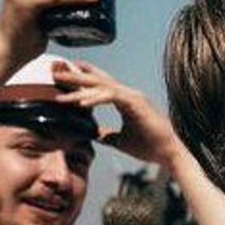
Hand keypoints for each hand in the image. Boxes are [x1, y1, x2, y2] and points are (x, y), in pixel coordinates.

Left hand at [51, 60, 182, 168]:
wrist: (169, 153)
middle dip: (77, 75)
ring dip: (80, 86)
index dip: (85, 77)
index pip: (103, 84)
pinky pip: (111, 96)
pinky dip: (95, 98)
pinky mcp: (136, 103)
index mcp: (127, 101)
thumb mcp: (120, 140)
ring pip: (102, 86)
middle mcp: (130, 95)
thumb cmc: (150, 147)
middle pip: (99, 80)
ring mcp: (134, 97)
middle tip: (56, 71)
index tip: (66, 73)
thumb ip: (106, 135)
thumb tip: (91, 134)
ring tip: (60, 85)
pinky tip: (80, 103)